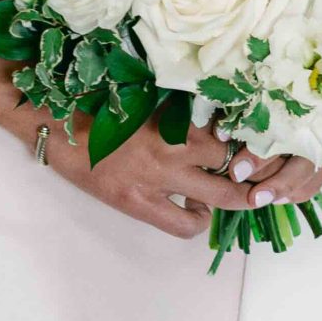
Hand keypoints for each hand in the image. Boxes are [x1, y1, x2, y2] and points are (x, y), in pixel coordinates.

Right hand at [39, 114, 321, 239]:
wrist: (55, 121)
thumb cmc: (101, 102)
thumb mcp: (149, 96)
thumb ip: (185, 106)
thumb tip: (220, 113)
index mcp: (181, 114)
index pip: (237, 128)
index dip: (256, 137)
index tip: (266, 140)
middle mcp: (176, 145)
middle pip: (240, 162)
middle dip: (257, 170)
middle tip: (263, 173)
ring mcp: (159, 177)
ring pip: (222, 196)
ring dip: (236, 196)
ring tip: (238, 194)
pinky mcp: (138, 202)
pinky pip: (184, 224)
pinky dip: (198, 220)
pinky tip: (196, 211)